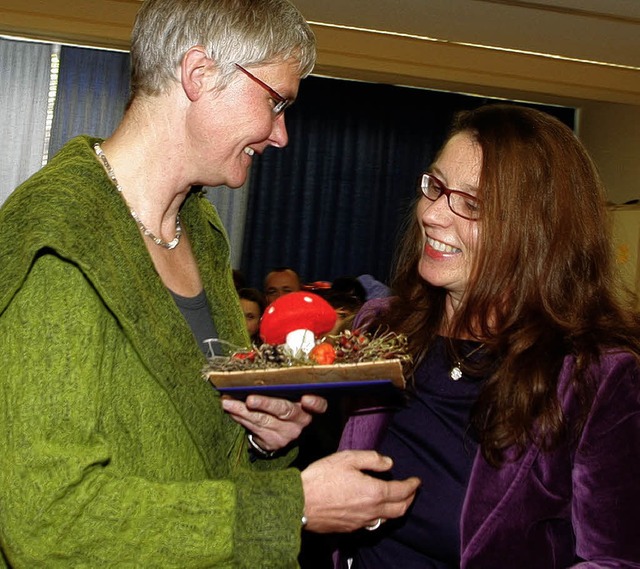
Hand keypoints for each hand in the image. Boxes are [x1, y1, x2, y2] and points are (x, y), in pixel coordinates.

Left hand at [221, 394, 327, 451]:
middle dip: (265, 403)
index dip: (314, 403)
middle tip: (250, 399)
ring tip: (228, 402)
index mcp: (310, 406)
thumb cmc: (287, 404)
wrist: (283, 432)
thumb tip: (264, 370)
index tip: (306, 399)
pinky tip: (231, 410)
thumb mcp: (293, 395)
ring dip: (242, 410)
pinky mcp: (273, 443)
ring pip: (263, 420)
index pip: (320, 405)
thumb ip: (287, 386)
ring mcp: (287, 434)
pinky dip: (240, 417)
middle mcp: (301, 421)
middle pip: (285, 410)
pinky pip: (254, 429)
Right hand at [301, 450, 420, 532]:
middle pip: (399, 509)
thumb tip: (388, 463)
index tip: (417, 480)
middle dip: (409, 499)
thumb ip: (371, 459)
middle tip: (411, 491)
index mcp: (374, 492)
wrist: (299, 504)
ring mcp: (360, 522)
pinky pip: (372, 524)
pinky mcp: (349, 528)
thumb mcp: (346, 458)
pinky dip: (381, 516)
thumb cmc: (321, 478)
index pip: (401, 491)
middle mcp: (371, 511)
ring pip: (387, 519)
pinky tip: (375, 509)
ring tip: (397, 500)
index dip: (412, 485)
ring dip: (397, 509)